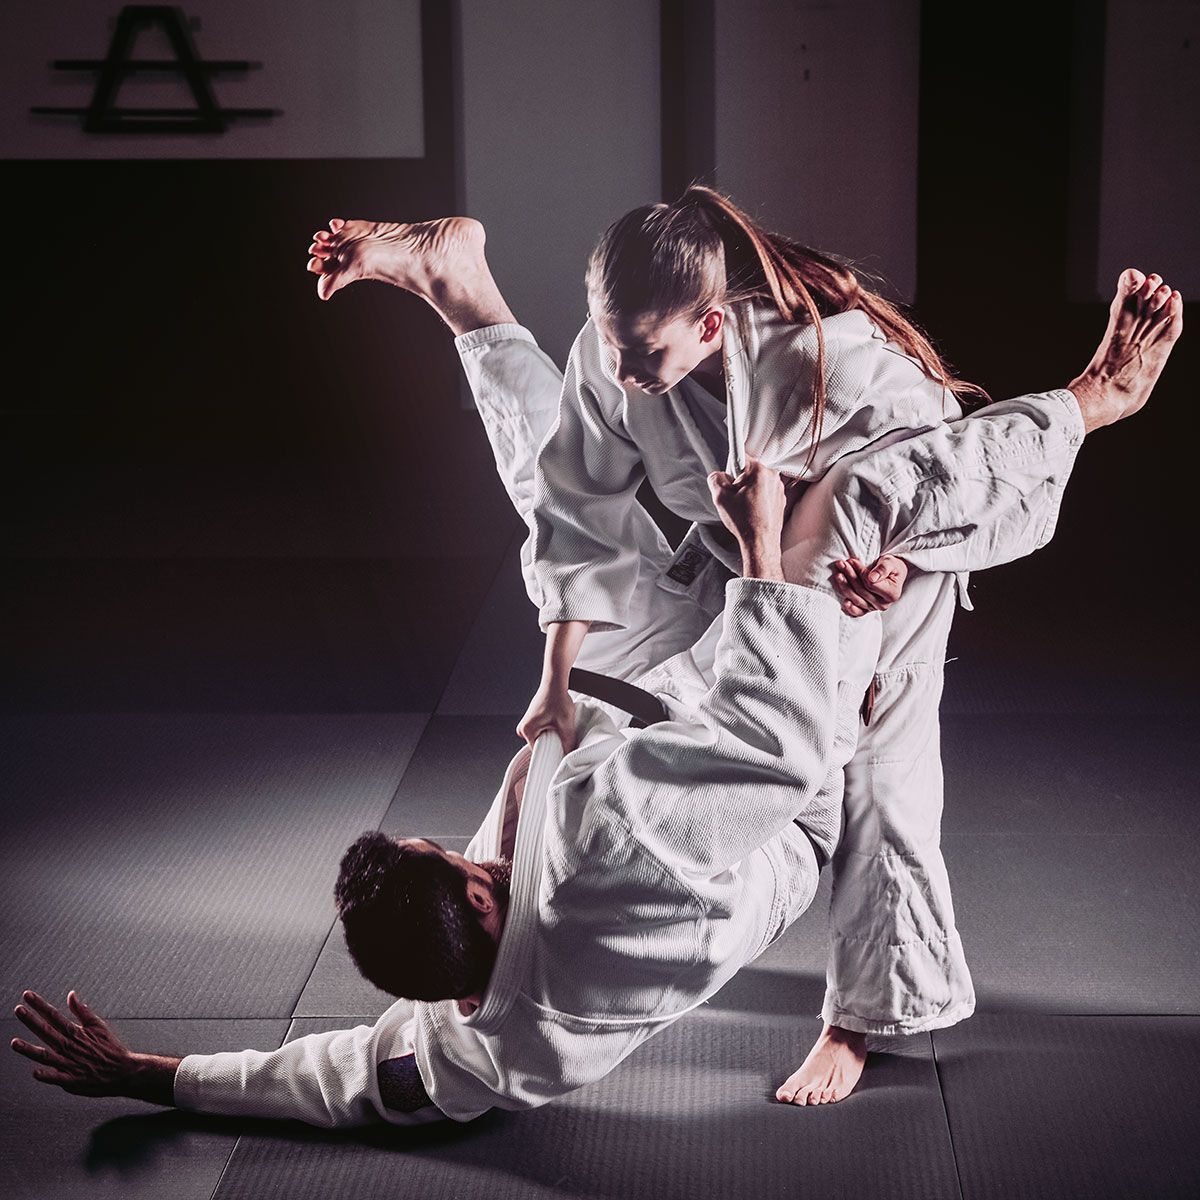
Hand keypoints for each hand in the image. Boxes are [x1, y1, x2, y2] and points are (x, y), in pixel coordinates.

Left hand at [11, 990, 176, 1103]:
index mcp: (76, 1033)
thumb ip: (82, 1011)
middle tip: (18, 1010)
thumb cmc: (110, 1048)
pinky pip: (57, 1077)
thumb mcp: (98, 1025)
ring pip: (46, 1055)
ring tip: (14, 1043)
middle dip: (31, 1020)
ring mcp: (69, 1063)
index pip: (54, 1015)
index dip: (40, 1005)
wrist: (122, 1071)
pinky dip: (47, 1074)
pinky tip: (35, 1072)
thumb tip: (71, 995)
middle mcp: (70, 1047)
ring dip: (29, 1049)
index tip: (28, 996)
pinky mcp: (71, 1080)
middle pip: (47, 1031)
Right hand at [517, 682, 576, 752]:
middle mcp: (523, 727)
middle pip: (541, 745)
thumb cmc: (557, 697)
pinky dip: (551, 729)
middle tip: (562, 736)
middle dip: (553, 743)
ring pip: (542, 738)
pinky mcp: (532, 719)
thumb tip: (569, 755)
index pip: (539, 752)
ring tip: (560, 726)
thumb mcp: (565, 723)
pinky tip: (557, 723)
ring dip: (552, 735)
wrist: (554, 682)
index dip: (552, 753)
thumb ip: (568, 742)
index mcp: (527, 730)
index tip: (560, 752)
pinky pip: (542, 730)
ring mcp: (527, 723)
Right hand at [707, 458, 785, 566]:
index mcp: (759, 471)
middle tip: (735, 498)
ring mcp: (779, 488)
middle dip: (740, 481)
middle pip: (749, 470)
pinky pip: (765, 492)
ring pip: (758, 482)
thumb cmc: (743, 521)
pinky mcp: (781, 499)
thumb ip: (715, 479)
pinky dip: (758, 499)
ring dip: (749, 491)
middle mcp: (772, 476)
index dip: (731, 470)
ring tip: (744, 507)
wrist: (761, 542)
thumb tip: (717, 475)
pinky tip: (752, 512)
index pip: (741, 457)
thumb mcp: (720, 498)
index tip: (730, 480)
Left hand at [831, 554, 908, 616]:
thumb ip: (882, 569)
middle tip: (842, 563)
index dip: (860, 572)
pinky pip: (857, 612)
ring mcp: (874, 608)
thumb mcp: (890, 563)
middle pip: (861, 591)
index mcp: (892, 594)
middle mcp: (883, 604)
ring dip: (845, 586)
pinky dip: (850, 607)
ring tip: (838, 573)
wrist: (891, 573)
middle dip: (850, 576)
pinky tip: (844, 600)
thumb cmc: (891, 567)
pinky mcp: (866, 609)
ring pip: (856, 599)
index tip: (852, 561)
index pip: (870, 584)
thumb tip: (872, 578)